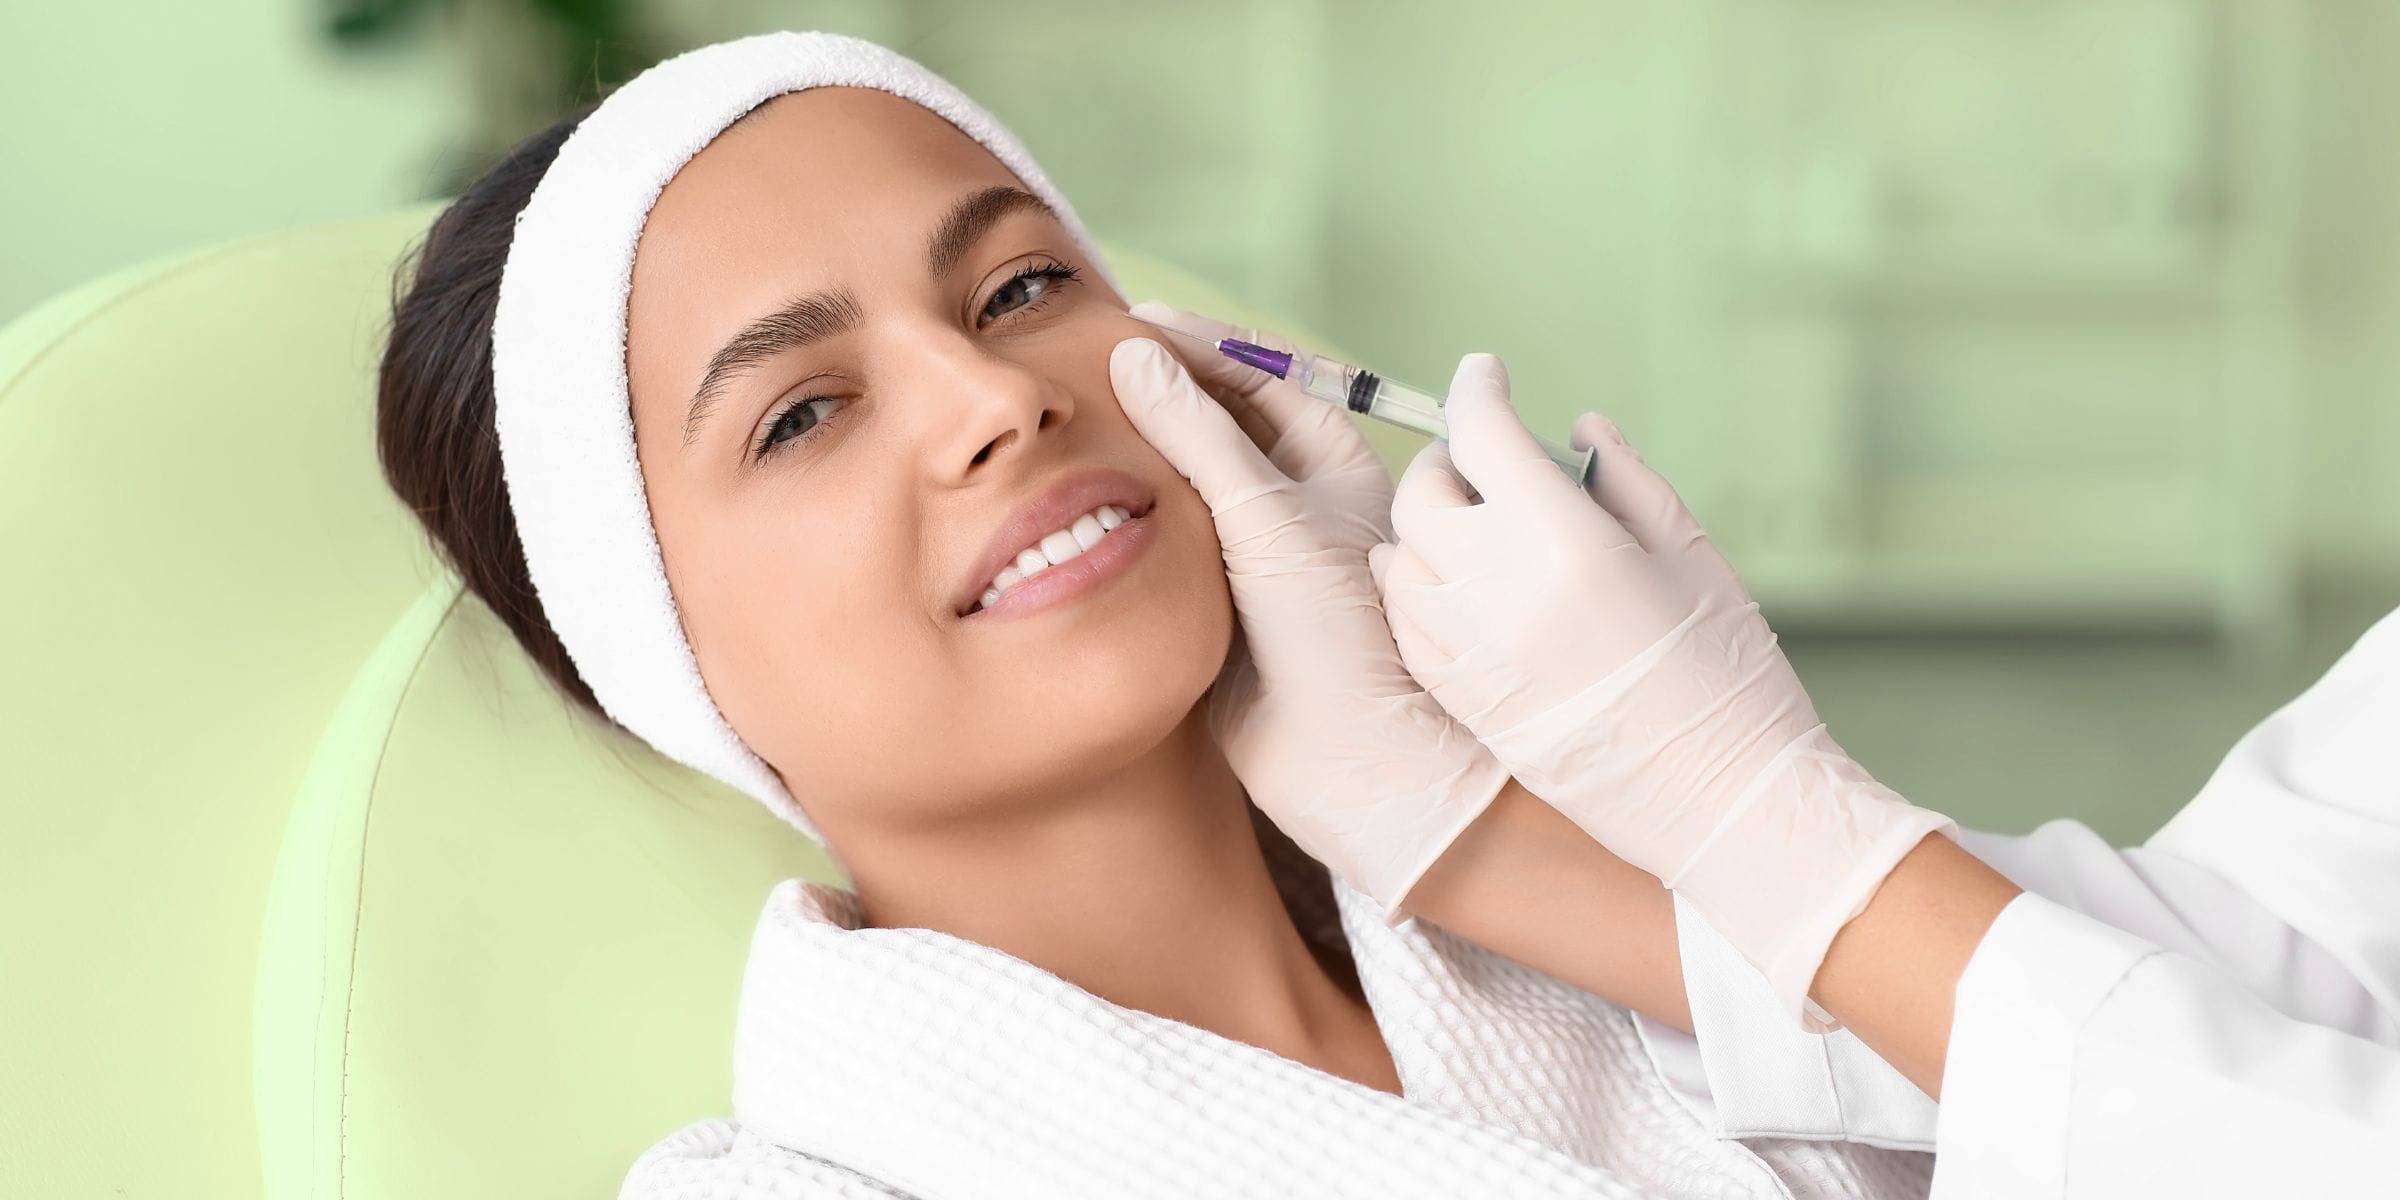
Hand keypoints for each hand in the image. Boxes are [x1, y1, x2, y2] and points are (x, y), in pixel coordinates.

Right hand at [1111, 303, 1508, 918]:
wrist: (1345, 759)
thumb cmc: (1336, 631)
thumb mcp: (1265, 514)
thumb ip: (1197, 433)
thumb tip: (1136, 358)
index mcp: (1331, 464)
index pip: (1256, 381)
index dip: (1195, 347)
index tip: (1129, 320)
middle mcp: (1293, 504)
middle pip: (1213, 430)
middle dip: (1156, 399)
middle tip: (1082, 368)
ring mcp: (1251, 557)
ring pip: (1181, 489)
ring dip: (1134, 462)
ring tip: (1069, 425)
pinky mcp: (1211, 608)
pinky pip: (1160, 548)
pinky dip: (1123, 524)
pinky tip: (1076, 502)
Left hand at [1369, 353, 1951, 1020]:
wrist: (1723, 805)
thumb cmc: (1728, 675)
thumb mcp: (1692, 554)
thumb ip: (1625, 478)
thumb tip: (1577, 426)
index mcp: (1563, 540)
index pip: (1484, 434)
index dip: (1478, 389)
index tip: (1486, 374)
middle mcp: (1497, 591)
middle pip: (1424, 492)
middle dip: (1449, 461)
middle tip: (1485, 459)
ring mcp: (1467, 651)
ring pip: (1400, 557)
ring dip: (1426, 526)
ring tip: (1473, 526)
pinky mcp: (1459, 701)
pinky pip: (1404, 622)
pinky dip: (1417, 588)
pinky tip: (1456, 587)